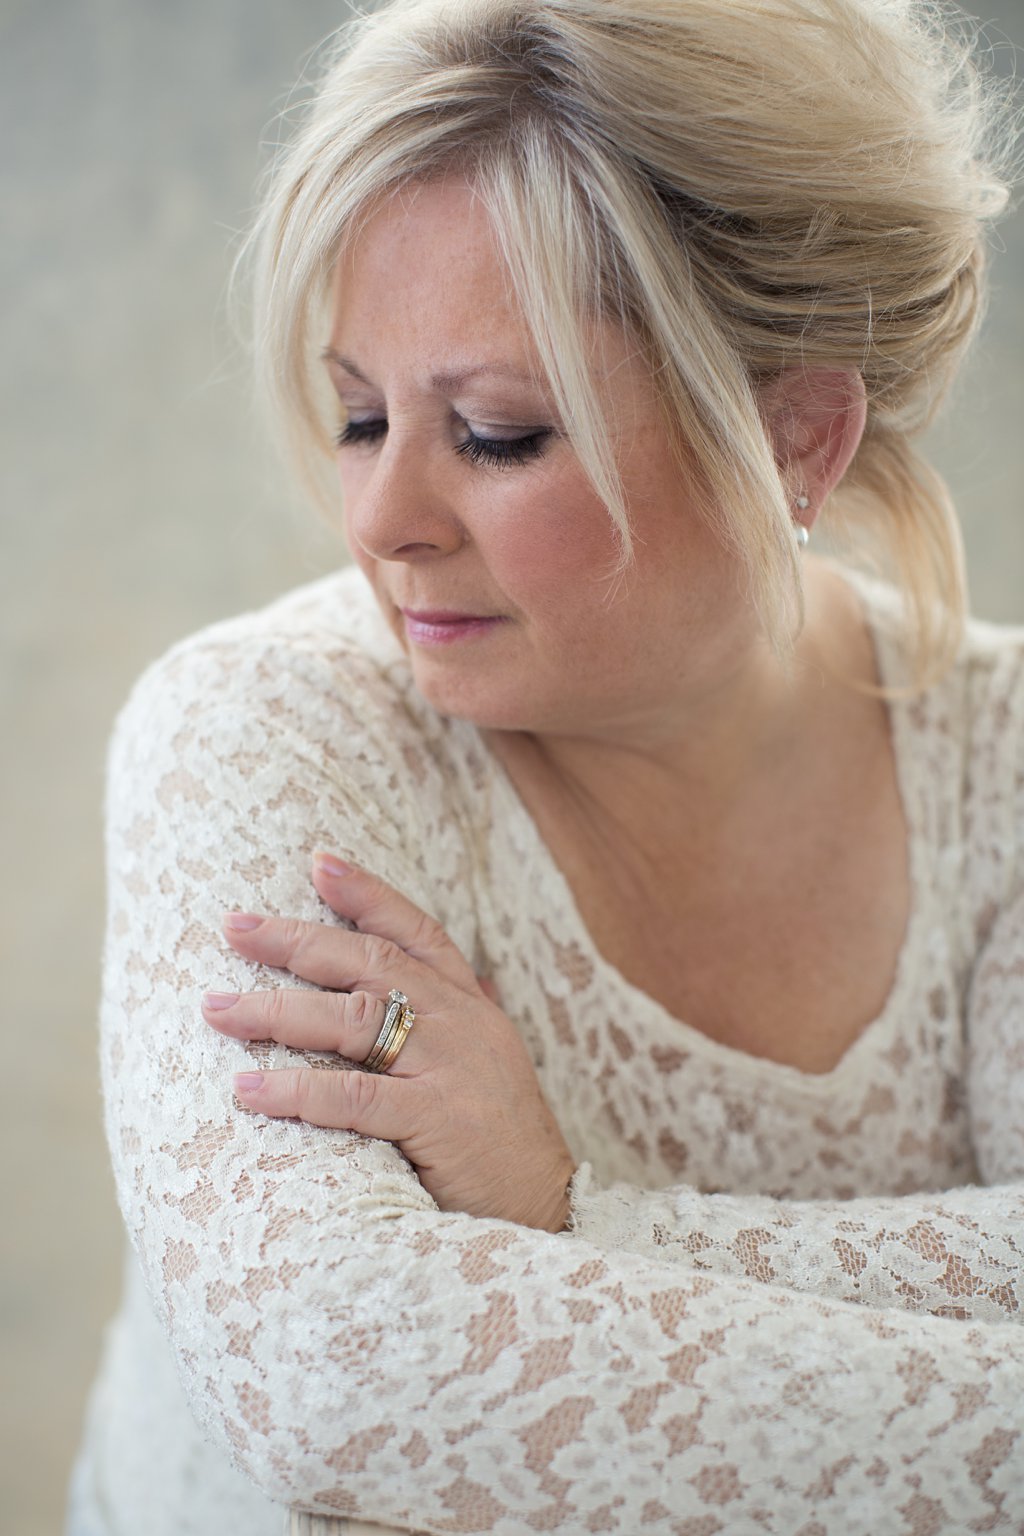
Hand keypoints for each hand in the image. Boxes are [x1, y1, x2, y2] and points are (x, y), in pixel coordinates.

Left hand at [202, 852, 575, 1232]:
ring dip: (275, 1012)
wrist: (549, 1210)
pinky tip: (248, 1089)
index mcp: (470, 1006)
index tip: (318, 861)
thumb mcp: (487, 1063)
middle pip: (369, 964)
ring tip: (217, 1010)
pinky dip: (296, 1091)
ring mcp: (450, 1068)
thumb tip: (452, 977)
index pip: (416, 932)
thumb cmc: (502, 1140)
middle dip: (295, 940)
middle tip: (234, 926)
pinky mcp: (437, 1120)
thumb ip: (460, 1018)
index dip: (369, 894)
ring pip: (351, 1021)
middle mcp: (460, 1024)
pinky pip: (353, 1097)